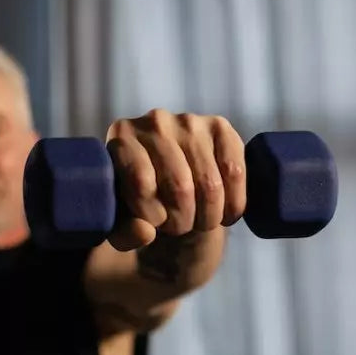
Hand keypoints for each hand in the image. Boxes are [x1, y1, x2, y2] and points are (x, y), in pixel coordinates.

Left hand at [104, 109, 246, 250]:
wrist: (167, 186)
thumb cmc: (137, 205)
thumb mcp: (122, 226)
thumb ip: (124, 234)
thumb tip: (146, 231)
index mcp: (121, 138)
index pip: (142, 182)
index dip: (153, 214)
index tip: (155, 225)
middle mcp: (154, 121)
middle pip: (180, 185)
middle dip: (182, 220)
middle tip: (178, 228)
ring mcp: (189, 121)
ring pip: (209, 183)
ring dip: (207, 217)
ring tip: (199, 223)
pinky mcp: (220, 126)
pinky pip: (234, 171)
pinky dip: (232, 203)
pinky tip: (224, 215)